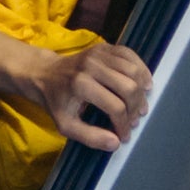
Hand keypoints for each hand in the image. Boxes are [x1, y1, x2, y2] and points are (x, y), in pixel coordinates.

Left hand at [37, 42, 152, 151]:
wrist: (46, 74)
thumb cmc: (57, 101)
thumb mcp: (66, 126)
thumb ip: (90, 137)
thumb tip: (116, 143)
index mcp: (81, 85)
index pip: (115, 107)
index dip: (124, 125)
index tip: (124, 135)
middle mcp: (92, 66)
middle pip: (129, 88)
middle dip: (136, 108)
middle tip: (134, 120)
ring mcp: (99, 53)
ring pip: (134, 72)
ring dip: (141, 92)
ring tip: (140, 106)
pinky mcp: (105, 47)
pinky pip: (131, 56)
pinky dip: (141, 70)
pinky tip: (143, 84)